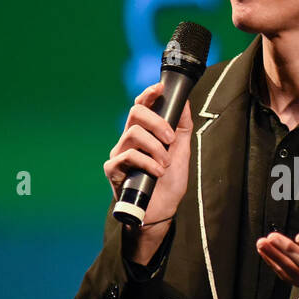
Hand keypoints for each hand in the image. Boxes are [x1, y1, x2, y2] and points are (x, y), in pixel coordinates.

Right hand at [105, 82, 193, 259]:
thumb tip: (185, 101)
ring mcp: (119, 153)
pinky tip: (157, 172)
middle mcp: (128, 140)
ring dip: (155, 147)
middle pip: (135, 113)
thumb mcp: (181, 151)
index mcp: (143, 133)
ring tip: (165, 164)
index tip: (160, 88)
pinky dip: (147, 162)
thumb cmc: (169, 182)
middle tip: (171, 139)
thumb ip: (182, 127)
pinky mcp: (113, 170)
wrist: (162, 211)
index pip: (141, 106)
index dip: (148, 94)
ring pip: (133, 134)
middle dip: (157, 122)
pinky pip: (128, 156)